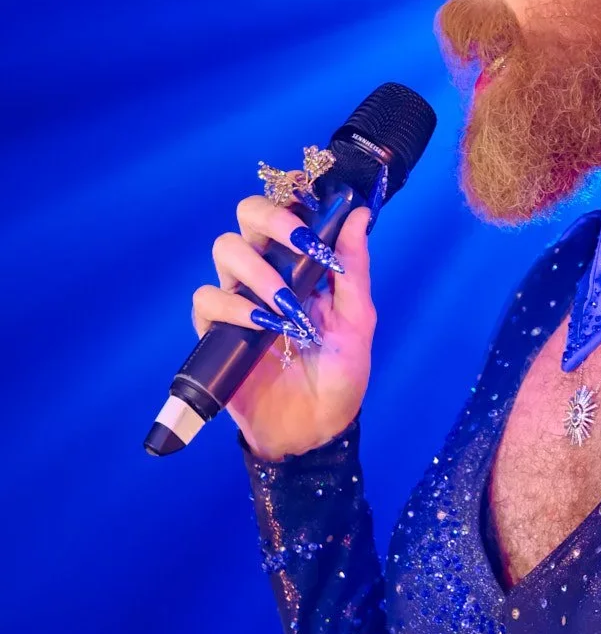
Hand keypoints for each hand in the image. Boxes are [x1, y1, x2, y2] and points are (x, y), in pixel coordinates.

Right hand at [191, 198, 375, 460]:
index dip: (295, 206)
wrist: (318, 427)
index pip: (286, 212)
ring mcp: (239, 298)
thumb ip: (353, 268)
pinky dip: (235, 306)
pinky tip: (264, 326)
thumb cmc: (341, 373)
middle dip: (271, 219)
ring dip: (259, 271)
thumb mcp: (357, 320)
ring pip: (225, 249)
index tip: (319, 227)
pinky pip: (208, 299)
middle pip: (246, 215)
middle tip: (299, 245)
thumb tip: (359, 214)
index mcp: (300, 265)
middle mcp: (265, 272)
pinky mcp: (215, 331)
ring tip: (287, 307)